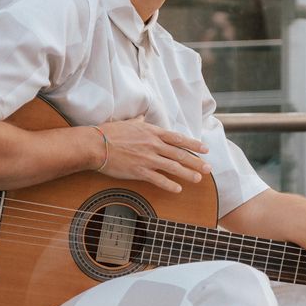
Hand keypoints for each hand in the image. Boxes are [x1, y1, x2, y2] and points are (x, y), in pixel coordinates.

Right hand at [96, 117, 210, 192]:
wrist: (96, 144)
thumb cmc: (109, 132)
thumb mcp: (127, 122)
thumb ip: (138, 121)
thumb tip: (142, 116)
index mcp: (152, 132)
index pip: (178, 138)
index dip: (193, 144)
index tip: (205, 149)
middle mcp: (153, 144)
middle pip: (180, 154)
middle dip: (196, 161)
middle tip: (209, 168)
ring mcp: (148, 158)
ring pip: (173, 167)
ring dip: (188, 173)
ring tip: (199, 179)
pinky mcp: (140, 171)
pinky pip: (159, 179)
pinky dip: (170, 184)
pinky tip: (178, 189)